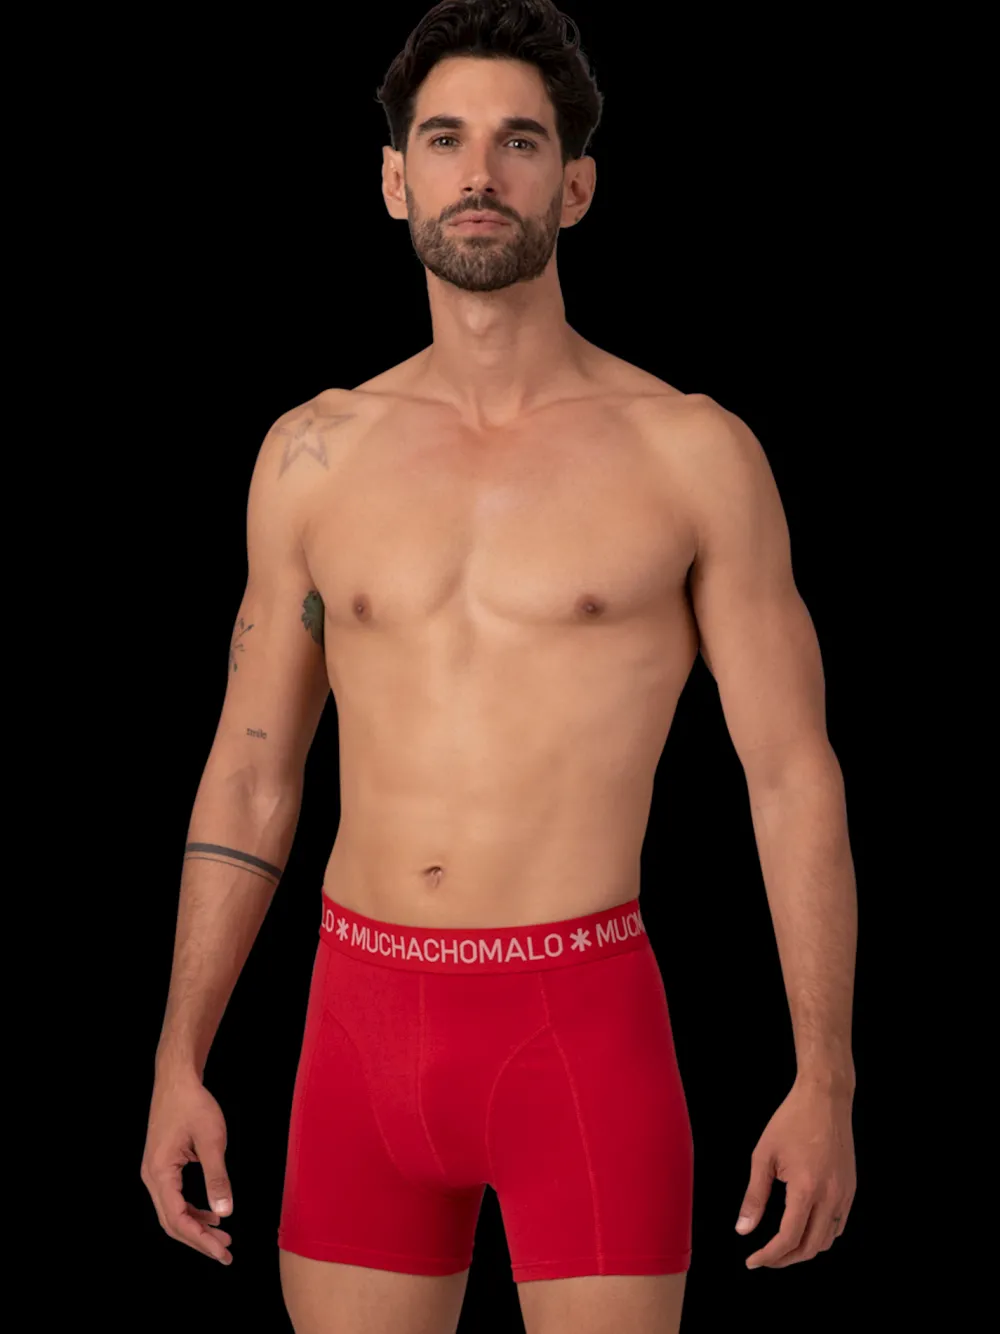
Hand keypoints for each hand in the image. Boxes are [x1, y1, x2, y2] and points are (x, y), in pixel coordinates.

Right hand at [140, 1069, 234, 1264]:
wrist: (176, 1079)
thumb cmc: (193, 1104)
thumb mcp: (212, 1140)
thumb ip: (217, 1178)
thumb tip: (224, 1213)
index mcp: (160, 1173)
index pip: (178, 1219)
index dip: (200, 1240)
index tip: (222, 1251)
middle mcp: (151, 1177)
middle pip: (172, 1222)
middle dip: (199, 1240)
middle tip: (225, 1252)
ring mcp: (154, 1172)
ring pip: (173, 1212)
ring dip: (196, 1226)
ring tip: (222, 1237)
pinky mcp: (162, 1166)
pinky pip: (174, 1198)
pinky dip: (192, 1210)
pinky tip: (211, 1214)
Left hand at [735, 1080, 855, 1268]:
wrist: (825, 1098)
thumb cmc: (791, 1121)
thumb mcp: (764, 1155)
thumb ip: (754, 1196)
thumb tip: (743, 1230)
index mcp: (806, 1189)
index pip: (788, 1238)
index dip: (769, 1255)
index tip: (752, 1261)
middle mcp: (831, 1197)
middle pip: (810, 1247)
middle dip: (785, 1259)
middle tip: (764, 1258)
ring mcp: (845, 1194)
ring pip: (827, 1240)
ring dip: (804, 1250)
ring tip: (781, 1247)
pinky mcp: (851, 1189)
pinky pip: (839, 1225)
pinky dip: (821, 1236)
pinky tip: (804, 1229)